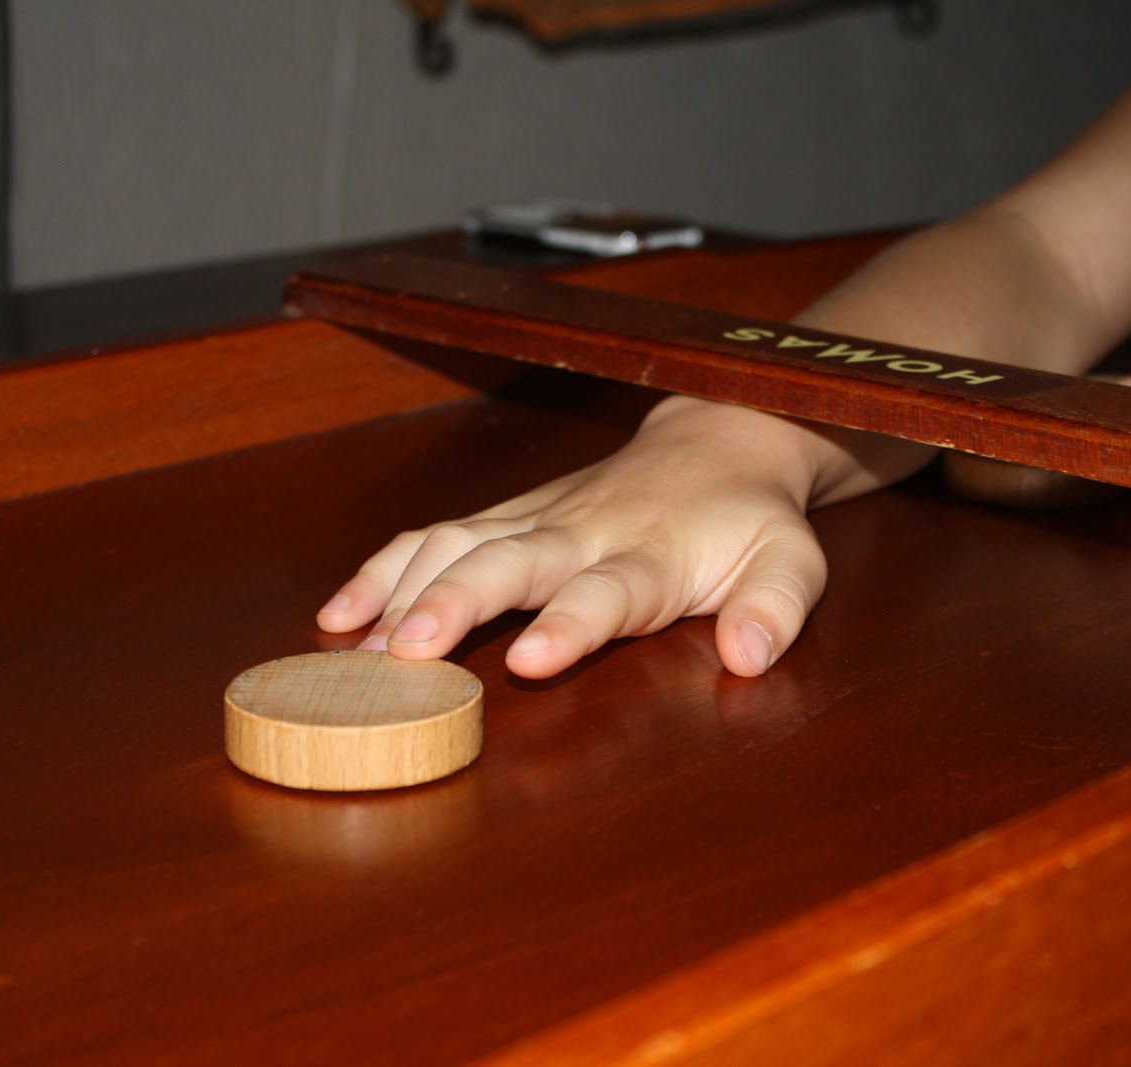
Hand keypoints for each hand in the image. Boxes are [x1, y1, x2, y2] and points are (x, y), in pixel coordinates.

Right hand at [317, 397, 924, 678]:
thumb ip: (776, 608)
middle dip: (451, 603)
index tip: (530, 660)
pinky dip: (382, 569)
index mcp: (651, 555)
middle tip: (402, 655)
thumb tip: (749, 654)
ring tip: (348, 650)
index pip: (607, 591)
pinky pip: (435, 533)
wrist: (721, 442)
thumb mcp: (792, 564)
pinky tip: (338, 615)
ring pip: (453, 542)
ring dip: (397, 590)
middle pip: (505, 561)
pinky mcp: (508, 514)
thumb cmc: (751, 522)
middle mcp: (582, 531)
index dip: (570, 623)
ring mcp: (536, 517)